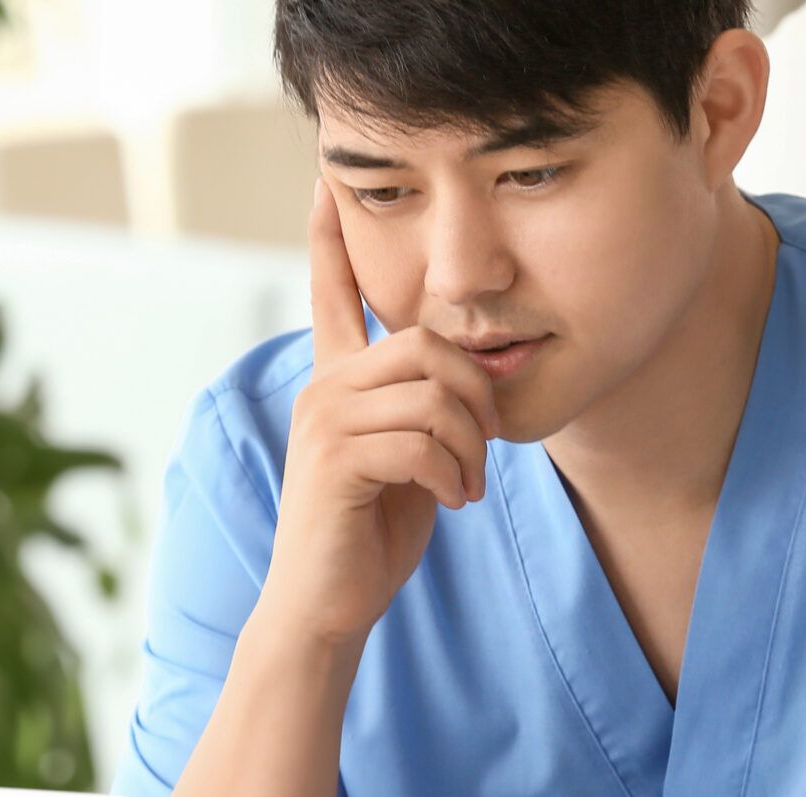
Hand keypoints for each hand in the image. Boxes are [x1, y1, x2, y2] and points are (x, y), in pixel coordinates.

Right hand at [257, 180, 499, 645]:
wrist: (326, 605)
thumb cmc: (371, 532)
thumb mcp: (409, 457)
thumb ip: (428, 409)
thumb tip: (476, 378)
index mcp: (335, 379)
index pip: (331, 291)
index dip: (330, 237)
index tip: (325, 182)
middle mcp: (321, 388)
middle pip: (426, 342)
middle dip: (476, 392)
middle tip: (484, 446)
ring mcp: (323, 421)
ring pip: (433, 392)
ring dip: (470, 445)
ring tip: (465, 483)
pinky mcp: (334, 461)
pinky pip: (422, 441)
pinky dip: (453, 474)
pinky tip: (450, 502)